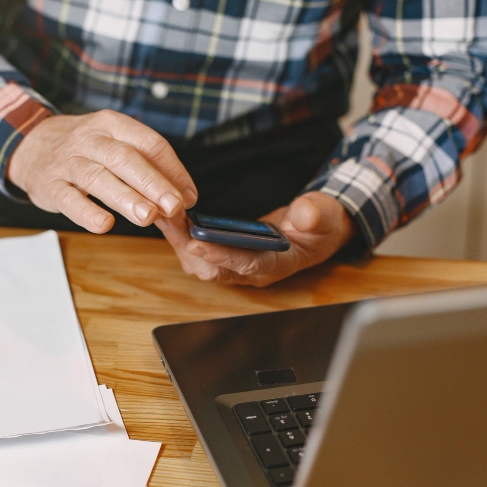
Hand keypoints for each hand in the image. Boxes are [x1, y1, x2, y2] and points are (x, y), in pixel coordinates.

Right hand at [8, 110, 197, 232]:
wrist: (30, 145)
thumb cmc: (84, 149)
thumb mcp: (112, 143)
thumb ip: (145, 168)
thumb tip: (182, 199)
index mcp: (113, 125)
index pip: (149, 143)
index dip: (173, 170)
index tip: (189, 196)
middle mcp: (91, 139)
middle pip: (125, 158)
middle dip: (153, 183)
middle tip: (174, 206)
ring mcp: (68, 162)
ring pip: (98, 177)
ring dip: (125, 198)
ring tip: (147, 217)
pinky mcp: (49, 185)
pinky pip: (68, 199)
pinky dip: (86, 213)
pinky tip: (104, 225)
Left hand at [154, 192, 354, 286]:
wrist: (315, 228)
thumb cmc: (320, 224)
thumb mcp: (324, 216)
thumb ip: (315, 215)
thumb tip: (303, 215)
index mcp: (275, 265)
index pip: (245, 265)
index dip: (221, 256)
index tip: (197, 242)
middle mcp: (250, 271)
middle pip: (211, 269)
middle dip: (187, 246)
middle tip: (168, 221)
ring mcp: (236, 265)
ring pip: (199, 262)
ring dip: (179, 241)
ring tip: (163, 215)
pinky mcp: (225, 255)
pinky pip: (198, 251)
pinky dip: (182, 235)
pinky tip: (169, 216)